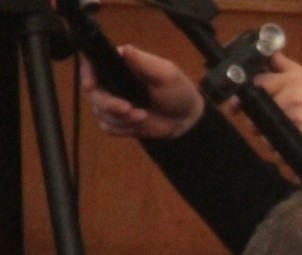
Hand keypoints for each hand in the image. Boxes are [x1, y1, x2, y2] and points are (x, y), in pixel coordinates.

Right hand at [81, 45, 204, 139]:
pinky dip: (124, 129)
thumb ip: (144, 63)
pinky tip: (140, 124)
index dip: (87, 73)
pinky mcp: (116, 120)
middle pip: (94, 93)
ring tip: (143, 116)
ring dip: (122, 119)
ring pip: (100, 112)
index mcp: (119, 65)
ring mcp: (111, 101)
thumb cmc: (178, 91)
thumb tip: (126, 50)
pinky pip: (108, 127)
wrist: (186, 119)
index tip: (90, 85)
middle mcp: (110, 82)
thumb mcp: (166, 74)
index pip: (92, 64)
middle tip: (129, 109)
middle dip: (110, 104)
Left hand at [254, 53, 301, 157]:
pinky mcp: (296, 140)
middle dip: (257, 115)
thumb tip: (270, 55)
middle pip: (256, 107)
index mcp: (294, 81)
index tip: (249, 98)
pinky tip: (285, 147)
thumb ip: (288, 67)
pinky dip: (276, 150)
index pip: (258, 82)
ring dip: (265, 134)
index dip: (252, 91)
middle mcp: (291, 98)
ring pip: (263, 129)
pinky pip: (275, 147)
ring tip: (278, 135)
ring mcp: (293, 120)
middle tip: (264, 120)